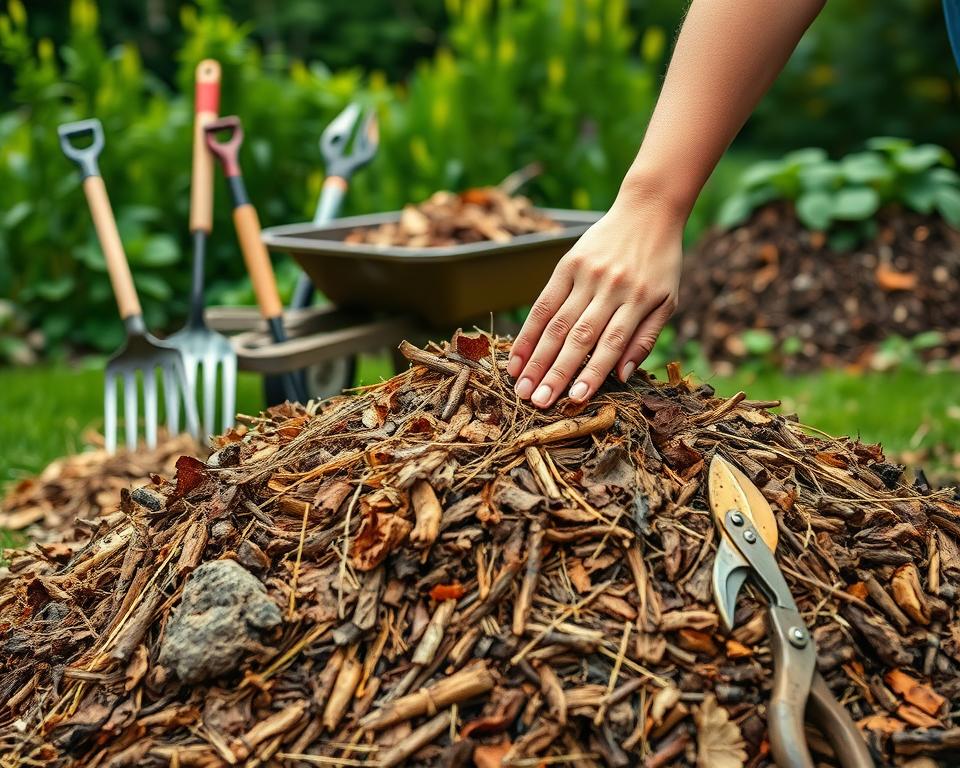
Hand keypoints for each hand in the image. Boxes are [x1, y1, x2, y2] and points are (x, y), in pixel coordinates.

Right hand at [507, 193, 682, 407]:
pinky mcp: (567, 265)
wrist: (648, 210)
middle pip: (577, 337)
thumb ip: (645, 338)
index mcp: (637, 300)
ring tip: (522, 387)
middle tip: (537, 402)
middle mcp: (609, 288)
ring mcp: (585, 275)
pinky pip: (543, 303)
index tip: (573, 400)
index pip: (610, 344)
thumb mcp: (667, 300)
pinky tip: (517, 357)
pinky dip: (528, 332)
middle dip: (555, 373)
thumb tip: (622, 376)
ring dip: (536, 359)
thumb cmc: (661, 263)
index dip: (591, 374)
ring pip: (556, 324)